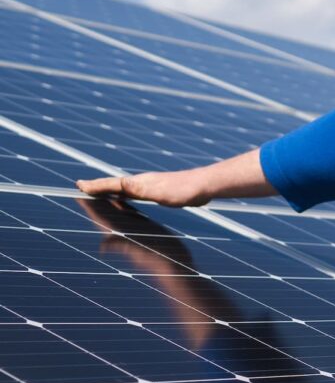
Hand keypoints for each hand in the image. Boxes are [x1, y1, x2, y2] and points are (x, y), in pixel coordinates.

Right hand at [76, 168, 210, 206]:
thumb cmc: (185, 190)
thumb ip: (140, 189)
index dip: (96, 186)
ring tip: (99, 194)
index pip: (113, 184)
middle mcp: (144, 182)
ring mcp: (152, 185)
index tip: (79, 185)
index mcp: (140, 183)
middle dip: (98, 187)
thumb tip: (120, 183)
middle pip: (115, 185)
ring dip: (110, 191)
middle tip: (82, 188)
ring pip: (125, 189)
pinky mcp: (161, 190)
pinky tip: (128, 200)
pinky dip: (125, 195)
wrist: (206, 185)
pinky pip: (136, 193)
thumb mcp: (160, 192)